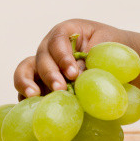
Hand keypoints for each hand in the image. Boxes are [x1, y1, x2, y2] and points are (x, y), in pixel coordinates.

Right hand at [14, 19, 129, 98]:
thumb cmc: (112, 47)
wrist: (114, 60)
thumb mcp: (107, 46)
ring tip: (33, 96)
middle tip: (60, 89)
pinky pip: (26, 90)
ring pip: (25, 71)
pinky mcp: (39, 83)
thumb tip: (77, 77)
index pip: (58, 41)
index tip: (73, 73)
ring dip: (26, 83)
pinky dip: (26, 98)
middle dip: (49, 74)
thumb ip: (92, 59)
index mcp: (65, 32)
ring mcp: (41, 66)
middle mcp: (49, 48)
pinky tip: (32, 108)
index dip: (62, 57)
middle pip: (41, 57)